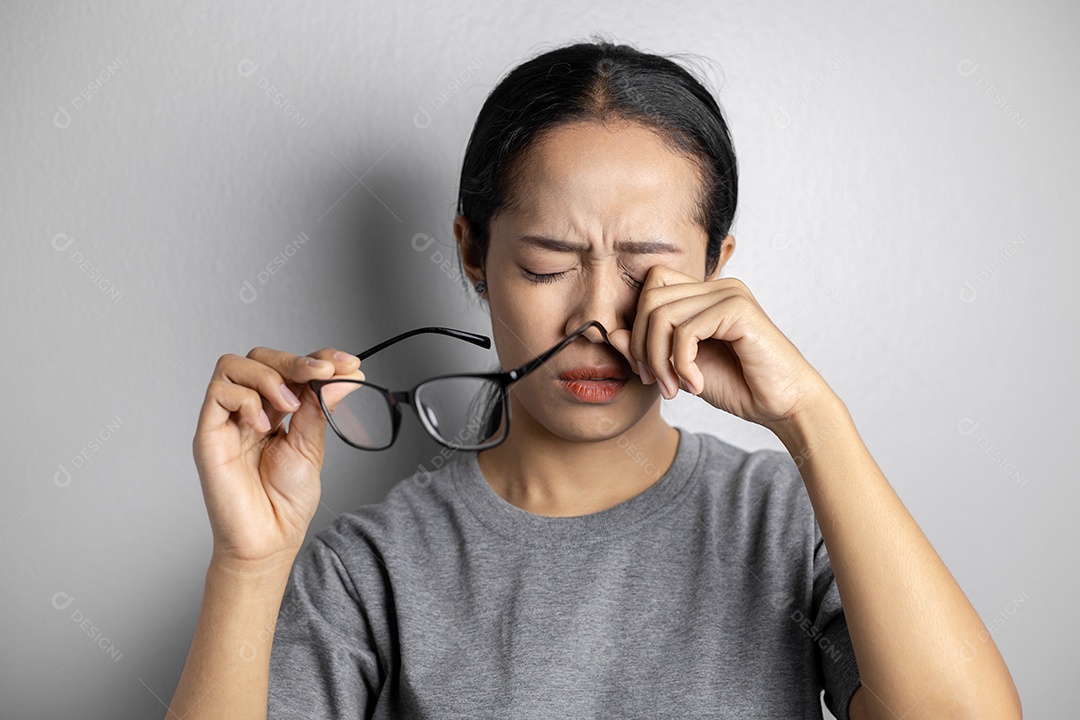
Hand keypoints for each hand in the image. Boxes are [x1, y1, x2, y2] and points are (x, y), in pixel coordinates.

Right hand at [192, 347, 363, 570]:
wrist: (269, 540)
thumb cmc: (285, 502)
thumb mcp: (311, 446)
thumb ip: (319, 407)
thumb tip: (345, 375)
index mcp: (275, 411)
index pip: (290, 368)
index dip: (317, 358)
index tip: (348, 363)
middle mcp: (248, 410)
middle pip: (259, 357)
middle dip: (295, 360)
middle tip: (323, 372)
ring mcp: (227, 421)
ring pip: (233, 366)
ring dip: (269, 376)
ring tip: (289, 405)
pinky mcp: (209, 435)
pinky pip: (218, 394)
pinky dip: (247, 401)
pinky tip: (263, 426)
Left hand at [608, 266, 832, 429]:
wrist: (784, 406)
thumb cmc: (740, 387)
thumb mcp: (681, 369)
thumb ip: (651, 349)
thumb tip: (614, 333)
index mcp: (704, 296)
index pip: (651, 288)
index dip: (638, 327)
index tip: (646, 370)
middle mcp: (717, 287)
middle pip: (649, 298)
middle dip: (643, 346)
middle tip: (656, 382)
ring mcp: (729, 294)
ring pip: (662, 314)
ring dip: (660, 359)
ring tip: (674, 388)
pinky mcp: (738, 309)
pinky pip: (686, 330)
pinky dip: (681, 364)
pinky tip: (695, 385)